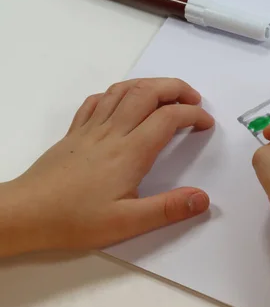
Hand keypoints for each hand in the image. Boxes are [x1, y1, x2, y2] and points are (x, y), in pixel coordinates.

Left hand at [0, 78, 213, 256]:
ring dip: (150, 84)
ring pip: (123, 90)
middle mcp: (112, 132)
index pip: (168, 118)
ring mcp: (91, 128)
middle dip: (176, 88)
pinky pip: (98, 100)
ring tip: (166, 93)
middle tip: (194, 98)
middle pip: (147, 92)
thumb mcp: (127, 223)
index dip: (193, 114)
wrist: (25, 213)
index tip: (206, 123)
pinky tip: (124, 102)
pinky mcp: (75, 132)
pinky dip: (118, 93)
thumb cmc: (75, 219)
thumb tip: (203, 198)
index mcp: (130, 151)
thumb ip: (168, 209)